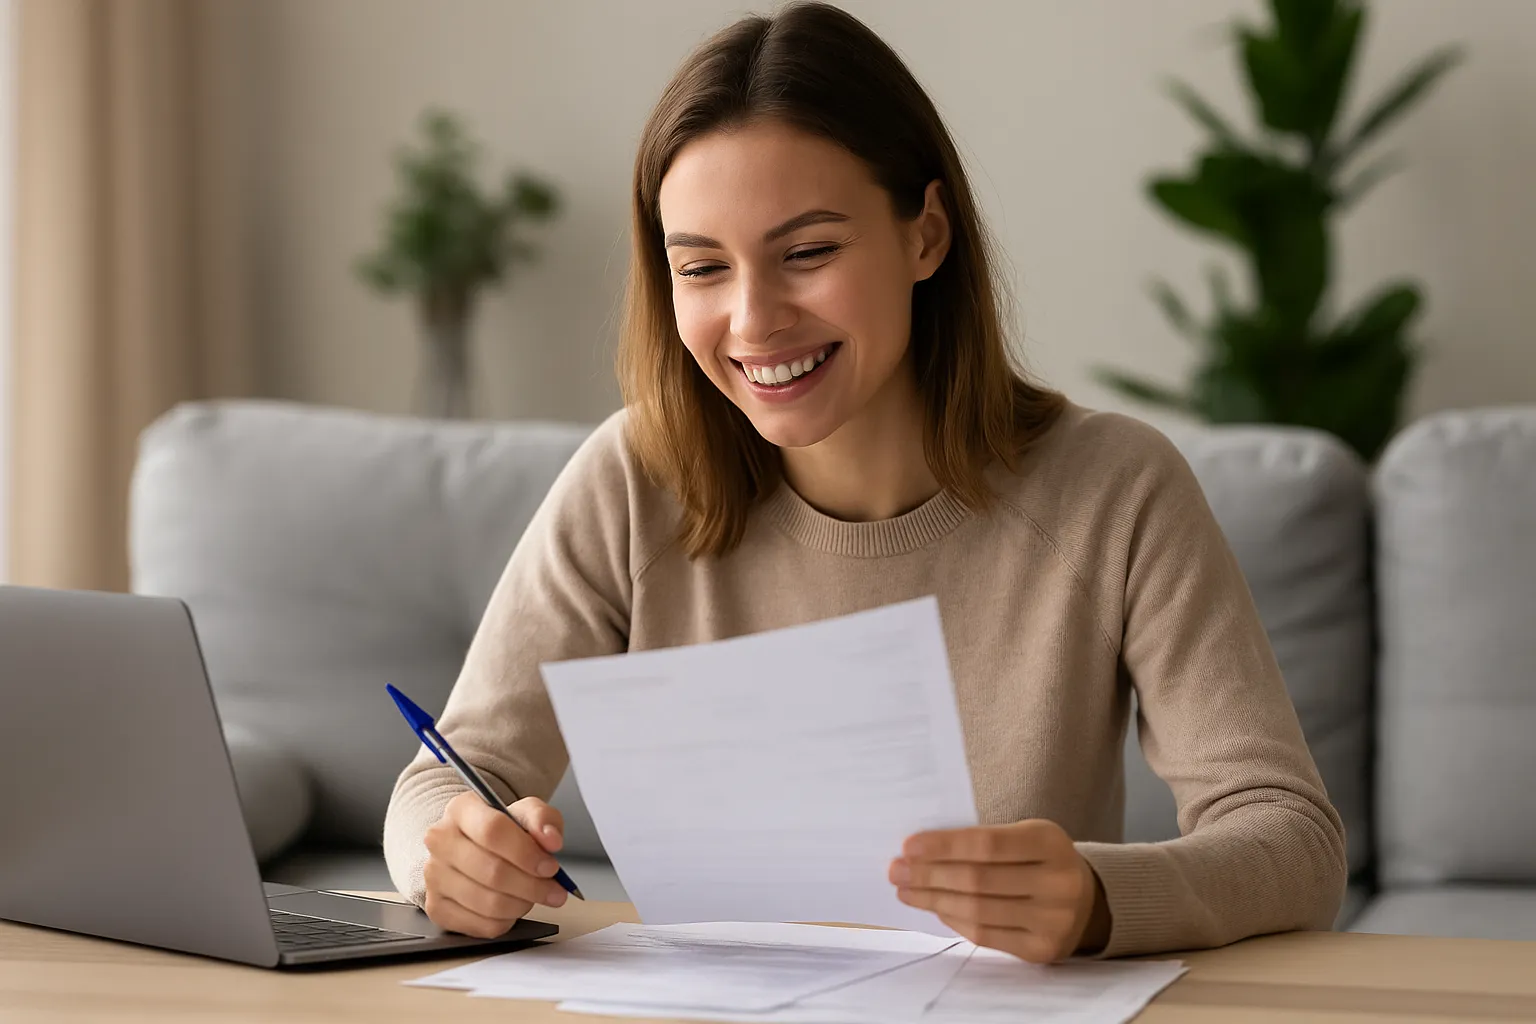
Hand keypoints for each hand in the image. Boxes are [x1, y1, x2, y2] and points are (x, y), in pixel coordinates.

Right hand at [422, 793, 568, 937]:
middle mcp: (440, 841)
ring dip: (522, 904)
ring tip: (533, 896)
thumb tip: (551, 839)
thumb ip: (543, 819)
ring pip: (488, 902)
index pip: (493, 831)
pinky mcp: (436, 907)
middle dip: (532, 886)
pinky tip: (512, 907)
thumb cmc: (501, 832)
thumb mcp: (526, 813)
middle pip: (492, 871)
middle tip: (554, 890)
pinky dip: (506, 921)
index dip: (527, 853)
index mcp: (461, 809)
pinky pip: (481, 925)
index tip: (550, 867)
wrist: (473, 847)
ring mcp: (434, 876)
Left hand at [890, 819, 1109, 962]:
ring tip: (907, 890)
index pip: (987, 844)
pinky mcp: (1042, 950)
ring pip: (978, 911)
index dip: (944, 846)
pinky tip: (935, 908)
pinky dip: (954, 920)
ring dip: (934, 900)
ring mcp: (1054, 921)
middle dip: (929, 875)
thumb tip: (920, 852)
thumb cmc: (1038, 859)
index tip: (908, 846)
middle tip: (896, 870)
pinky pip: (986, 936)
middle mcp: (1058, 883)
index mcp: (1050, 842)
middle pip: (978, 880)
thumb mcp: (1023, 835)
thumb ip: (981, 840)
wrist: (1085, 898)